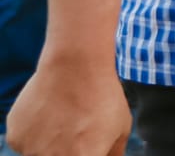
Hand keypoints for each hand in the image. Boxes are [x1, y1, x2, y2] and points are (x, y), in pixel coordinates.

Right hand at [6, 53, 131, 155]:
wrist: (75, 66)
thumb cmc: (103, 97)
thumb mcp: (120, 129)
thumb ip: (113, 154)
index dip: (86, 151)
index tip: (86, 144)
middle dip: (66, 150)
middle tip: (73, 131)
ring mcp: (30, 152)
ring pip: (40, 155)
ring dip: (50, 145)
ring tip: (64, 119)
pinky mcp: (15, 139)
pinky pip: (26, 144)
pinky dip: (36, 133)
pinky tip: (49, 112)